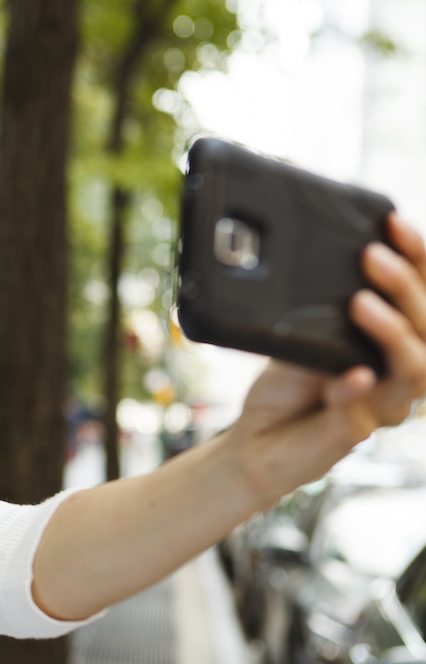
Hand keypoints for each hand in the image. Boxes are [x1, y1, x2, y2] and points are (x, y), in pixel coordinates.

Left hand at [228, 213, 425, 507]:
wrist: (254, 442)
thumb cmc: (286, 387)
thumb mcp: (300, 336)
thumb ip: (319, 311)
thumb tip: (322, 264)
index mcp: (394, 341)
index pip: (422, 295)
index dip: (419, 258)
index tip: (393, 221)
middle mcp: (398, 371)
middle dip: (406, 284)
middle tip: (371, 255)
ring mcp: (381, 403)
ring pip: (414, 367)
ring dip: (393, 330)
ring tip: (361, 301)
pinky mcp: (353, 432)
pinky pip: (366, 408)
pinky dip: (359, 386)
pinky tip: (354, 373)